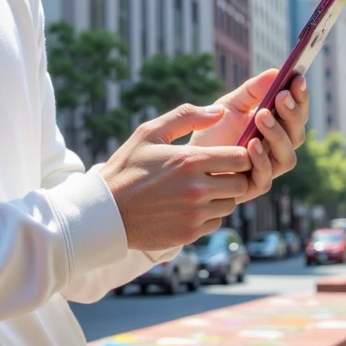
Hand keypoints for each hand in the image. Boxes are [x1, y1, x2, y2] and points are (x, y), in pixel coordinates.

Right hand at [98, 102, 271, 252]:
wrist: (105, 211)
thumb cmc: (126, 168)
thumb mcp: (149, 133)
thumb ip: (186, 116)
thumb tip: (219, 111)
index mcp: (190, 161)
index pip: (240, 157)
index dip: (239, 155)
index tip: (228, 155)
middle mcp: (197, 189)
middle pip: (241, 183)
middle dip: (233, 177)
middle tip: (215, 173)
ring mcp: (194, 214)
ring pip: (230, 204)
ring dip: (220, 197)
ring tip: (198, 190)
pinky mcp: (190, 234)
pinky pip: (215, 223)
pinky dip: (207, 215)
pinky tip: (187, 207)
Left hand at [195, 71, 308, 202]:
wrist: (187, 159)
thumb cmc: (212, 131)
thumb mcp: (230, 105)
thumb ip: (253, 91)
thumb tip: (276, 72)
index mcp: (276, 129)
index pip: (297, 114)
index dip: (301, 97)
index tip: (298, 77)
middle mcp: (276, 151)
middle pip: (297, 135)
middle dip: (292, 115)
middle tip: (281, 96)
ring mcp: (266, 170)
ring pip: (287, 158)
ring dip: (277, 136)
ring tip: (261, 116)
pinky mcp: (251, 188)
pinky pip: (266, 178)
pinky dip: (261, 160)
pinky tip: (251, 144)